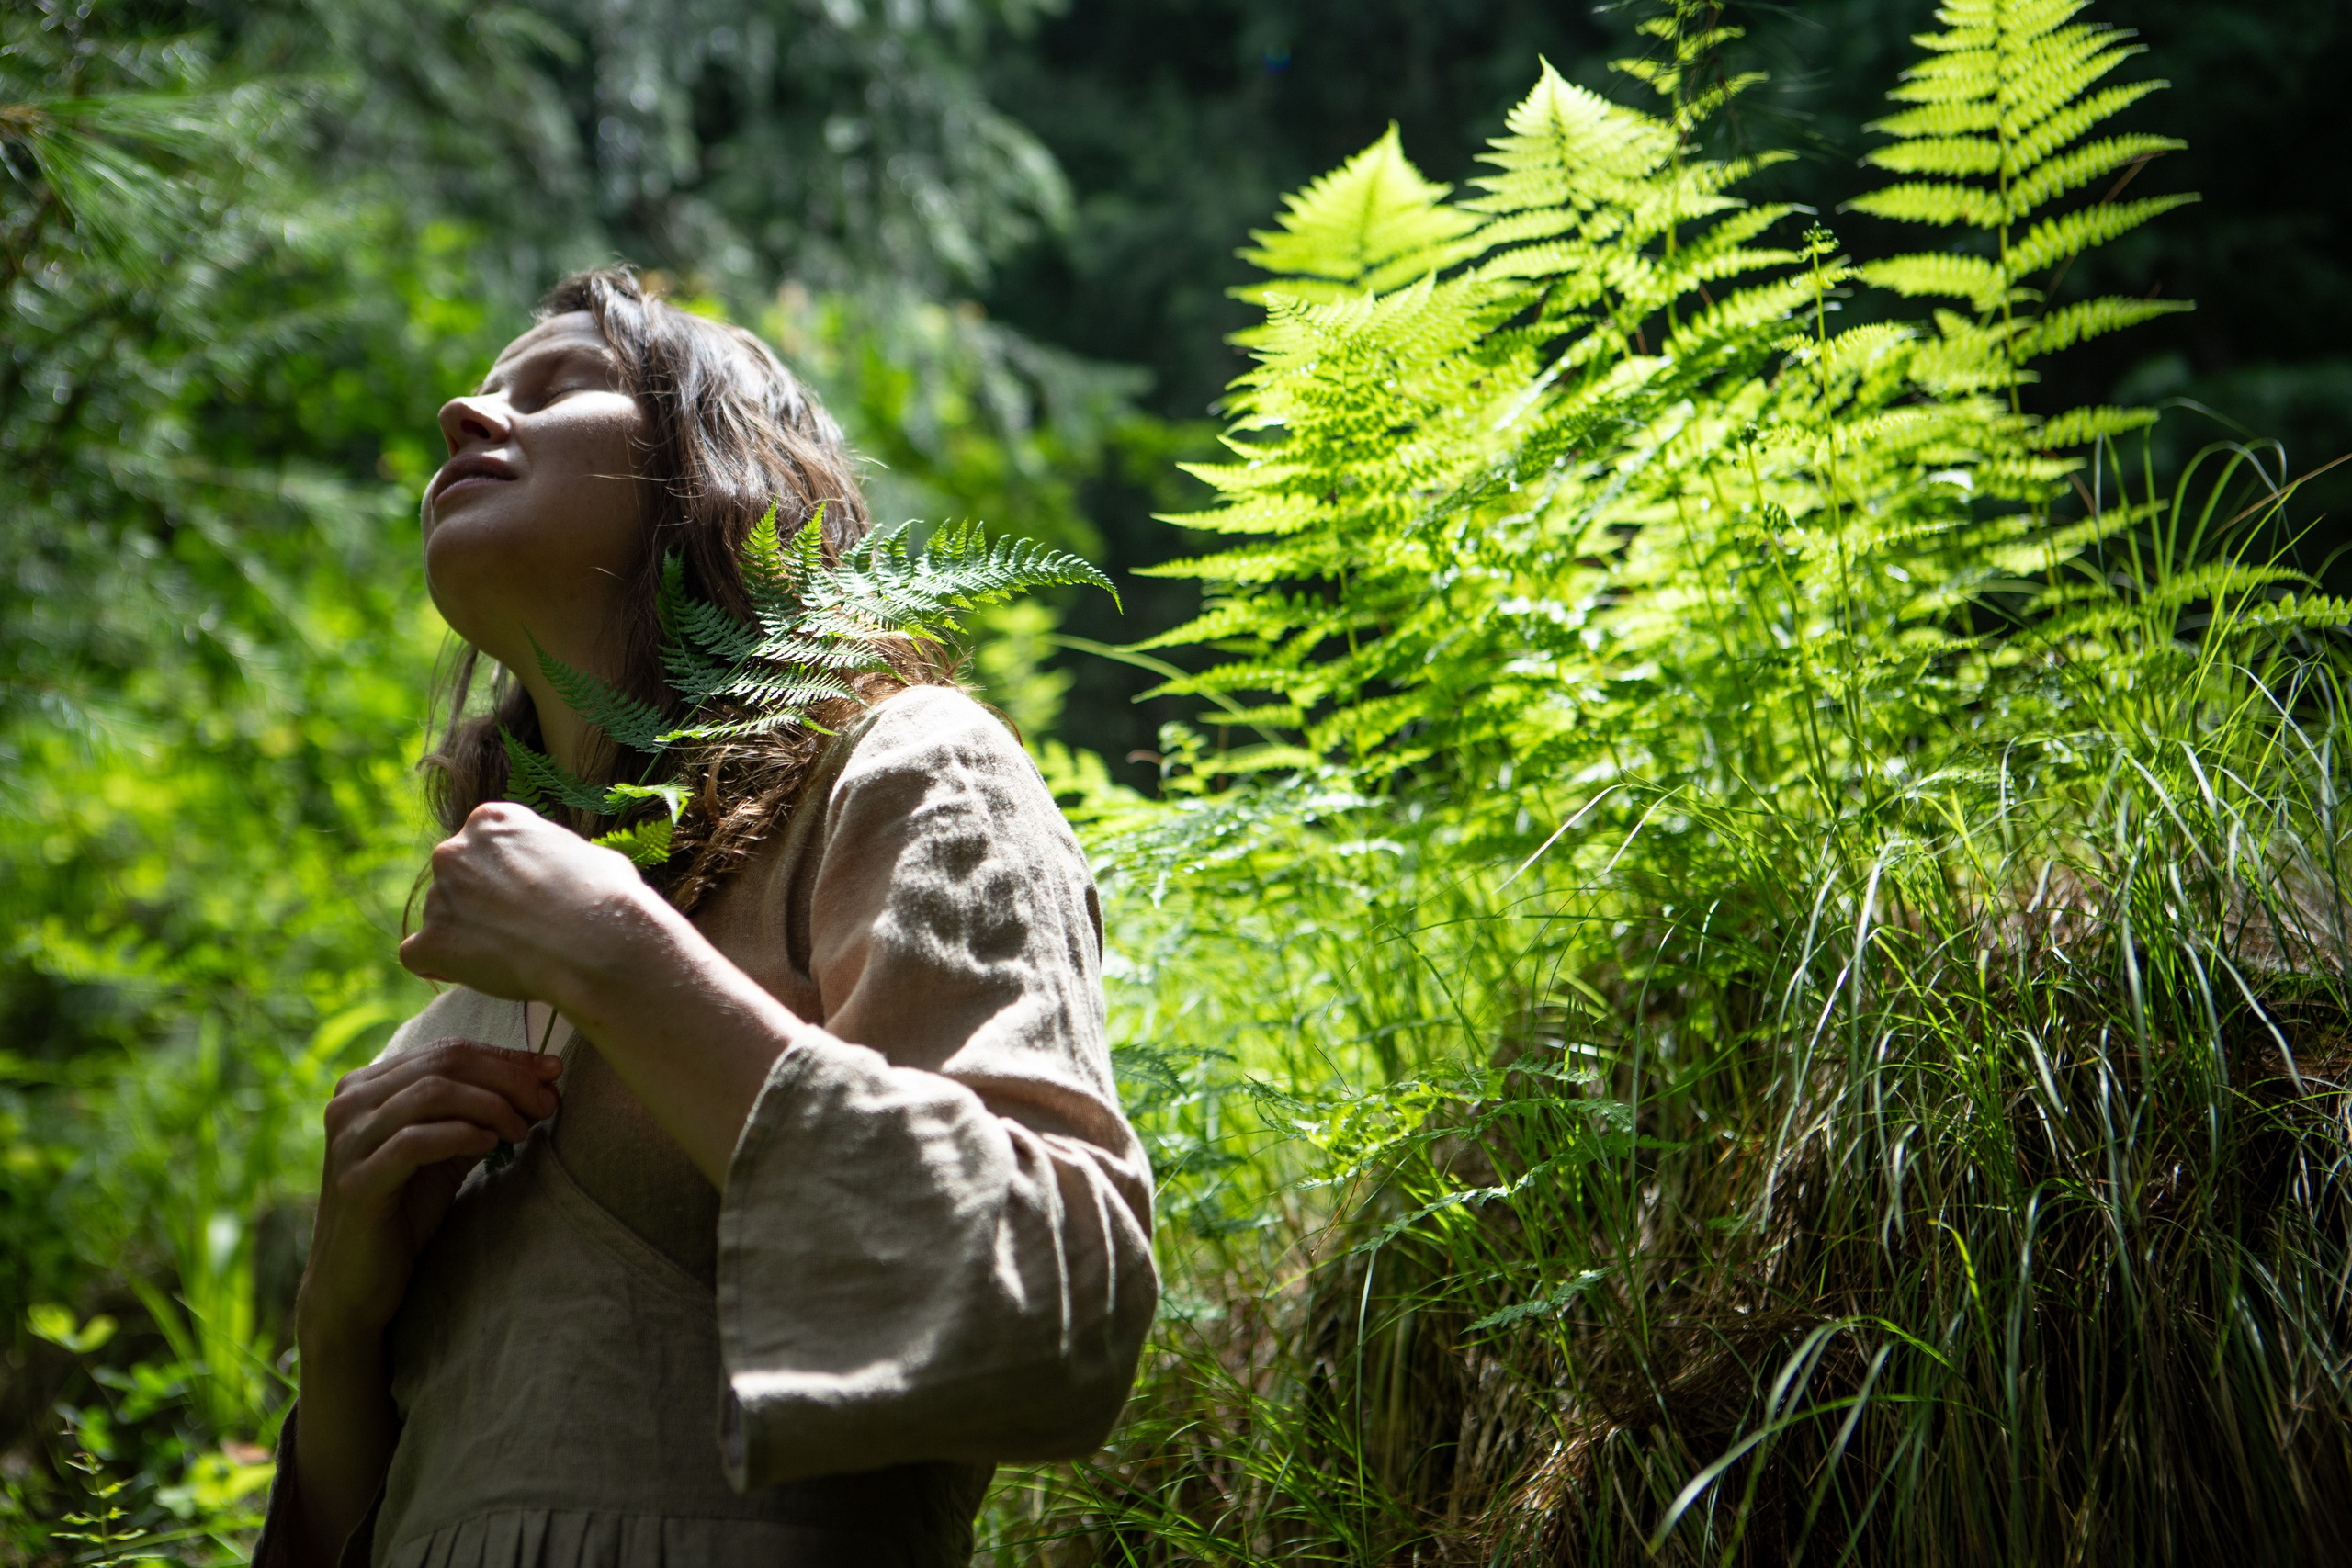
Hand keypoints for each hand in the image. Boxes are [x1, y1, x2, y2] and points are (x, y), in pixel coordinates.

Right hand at [295, 1039, 561, 1348]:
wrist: (355, 1282)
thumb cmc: (405, 1210)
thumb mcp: (445, 1151)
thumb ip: (479, 1113)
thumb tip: (544, 1078)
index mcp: (367, 1085)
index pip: (448, 1051)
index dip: (506, 1057)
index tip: (553, 1071)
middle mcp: (349, 1103)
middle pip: (444, 1065)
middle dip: (507, 1078)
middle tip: (546, 1101)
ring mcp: (348, 1140)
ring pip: (432, 1094)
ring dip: (491, 1106)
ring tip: (522, 1129)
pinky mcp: (355, 1181)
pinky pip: (415, 1142)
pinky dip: (460, 1135)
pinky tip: (490, 1145)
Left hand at [399, 800, 652, 1004]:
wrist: (598, 943)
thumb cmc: (607, 896)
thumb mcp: (584, 854)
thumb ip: (550, 857)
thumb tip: (558, 874)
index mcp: (493, 820)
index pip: (484, 846)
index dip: (506, 875)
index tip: (528, 897)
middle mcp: (456, 851)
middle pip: (457, 878)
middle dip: (479, 902)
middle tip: (518, 929)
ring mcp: (439, 896)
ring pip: (440, 917)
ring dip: (466, 935)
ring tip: (511, 956)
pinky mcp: (431, 942)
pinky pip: (419, 956)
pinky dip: (442, 966)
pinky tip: (477, 972)